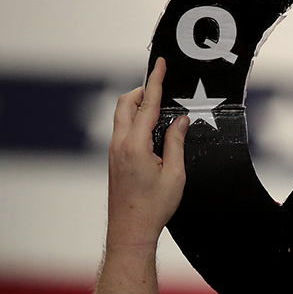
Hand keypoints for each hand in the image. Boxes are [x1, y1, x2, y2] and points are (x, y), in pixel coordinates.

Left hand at [106, 58, 189, 250]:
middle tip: (161, 89)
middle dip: (142, 91)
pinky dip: (135, 120)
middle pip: (126, 104)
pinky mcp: (113, 159)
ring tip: (159, 110)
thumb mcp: (175, 175)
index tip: (160, 64)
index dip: (155, 82)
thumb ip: (176, 143)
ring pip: (121, 116)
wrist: (130, 230)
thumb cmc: (154, 206)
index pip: (147, 105)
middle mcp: (119, 144)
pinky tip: (151, 131)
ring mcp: (113, 151)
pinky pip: (122, 129)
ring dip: (138, 106)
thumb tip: (179, 120)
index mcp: (136, 145)